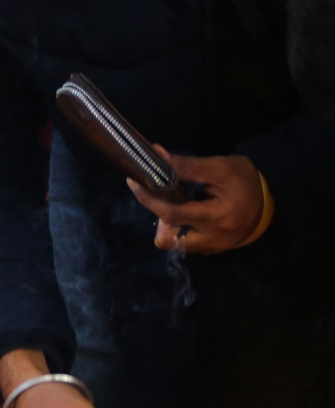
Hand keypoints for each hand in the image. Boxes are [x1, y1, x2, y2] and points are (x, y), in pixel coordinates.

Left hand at [128, 148, 265, 253]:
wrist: (272, 197)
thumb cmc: (246, 179)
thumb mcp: (220, 168)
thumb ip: (188, 167)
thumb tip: (157, 157)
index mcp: (218, 216)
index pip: (172, 214)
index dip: (149, 199)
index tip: (135, 183)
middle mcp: (214, 238)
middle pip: (167, 238)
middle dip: (159, 216)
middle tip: (164, 195)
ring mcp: (214, 247)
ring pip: (175, 244)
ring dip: (169, 225)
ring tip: (180, 203)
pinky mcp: (214, 250)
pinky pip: (187, 246)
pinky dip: (181, 230)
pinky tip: (188, 213)